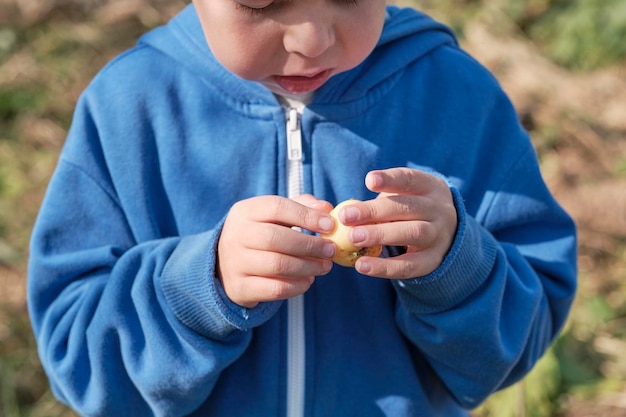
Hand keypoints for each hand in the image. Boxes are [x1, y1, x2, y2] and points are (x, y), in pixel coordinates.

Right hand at [217, 194, 335, 307]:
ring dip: (308, 266)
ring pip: (277, 265)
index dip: (306, 216)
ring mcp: (235, 263)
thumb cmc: (260, 234)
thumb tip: (326, 208)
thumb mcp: (274, 215)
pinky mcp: (240, 288)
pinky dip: (297, 286)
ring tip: (325, 266)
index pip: (277, 207)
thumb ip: (301, 207)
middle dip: (310, 245)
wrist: (225, 265)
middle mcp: (236, 235)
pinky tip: (308, 280)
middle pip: (276, 238)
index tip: (330, 226)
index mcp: (245, 211)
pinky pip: (275, 289)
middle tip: (331, 250)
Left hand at [338, 168, 457, 278]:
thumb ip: (382, 200)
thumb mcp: (406, 197)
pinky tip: (361, 265)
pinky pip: (409, 266)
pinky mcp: (433, 262)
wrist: (448, 237)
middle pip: (408, 208)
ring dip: (380, 235)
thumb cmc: (412, 211)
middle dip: (375, 211)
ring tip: (352, 238)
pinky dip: (384, 267)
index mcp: (431, 188)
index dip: (390, 180)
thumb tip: (345, 210)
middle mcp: (439, 210)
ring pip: (412, 233)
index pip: (411, 180)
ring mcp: (439, 236)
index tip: (369, 180)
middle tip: (345, 216)